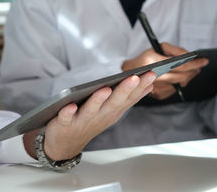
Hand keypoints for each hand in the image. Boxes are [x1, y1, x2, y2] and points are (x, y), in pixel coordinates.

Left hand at [23, 71, 155, 160]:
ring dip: (98, 100)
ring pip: (91, 109)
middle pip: (113, 102)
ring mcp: (82, 120)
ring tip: (106, 88)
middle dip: (125, 90)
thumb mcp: (111, 111)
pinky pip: (66, 118)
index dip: (140, 87)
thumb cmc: (89, 121)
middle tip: (135, 77)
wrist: (65, 144)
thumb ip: (127, 99)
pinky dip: (67, 113)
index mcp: (111, 111)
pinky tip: (69, 106)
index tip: (152, 73)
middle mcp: (99, 116)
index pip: (128, 98)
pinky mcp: (64, 124)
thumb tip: (149, 85)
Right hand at [122, 43, 207, 99]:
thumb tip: (190, 56)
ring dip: (188, 76)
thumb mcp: (159, 48)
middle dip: (194, 70)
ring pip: (180, 83)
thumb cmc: (146, 58)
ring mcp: (155, 88)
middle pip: (182, 76)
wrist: (130, 72)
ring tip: (190, 69)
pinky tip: (179, 77)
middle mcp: (153, 77)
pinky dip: (180, 83)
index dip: (194, 63)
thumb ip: (176, 50)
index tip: (204, 60)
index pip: (180, 65)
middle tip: (199, 65)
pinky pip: (175, 89)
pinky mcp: (157, 95)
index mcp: (153, 62)